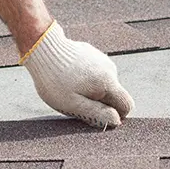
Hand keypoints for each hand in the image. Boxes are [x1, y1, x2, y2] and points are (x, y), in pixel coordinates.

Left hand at [19, 20, 134, 128]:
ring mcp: (102, 59)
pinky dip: (86, 79)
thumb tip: (116, 121)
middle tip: (76, 102)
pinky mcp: (92, 54)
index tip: (98, 117)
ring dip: (92, 90)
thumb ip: (97, 114)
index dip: (117, 115)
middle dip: (100, 103)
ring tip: (69, 88)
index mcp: (108, 83)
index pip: (126, 105)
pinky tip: (68, 76)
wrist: (42, 47)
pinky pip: (96, 73)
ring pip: (104, 83)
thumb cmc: (55, 80)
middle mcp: (110, 69)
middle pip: (114, 95)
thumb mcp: (73, 104)